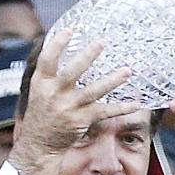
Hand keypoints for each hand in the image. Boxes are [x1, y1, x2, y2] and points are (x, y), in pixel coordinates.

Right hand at [7, 30, 140, 174]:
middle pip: (72, 72)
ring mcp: (68, 108)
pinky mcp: (81, 121)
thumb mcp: (39, 91)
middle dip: (87, 56)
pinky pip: (104, 112)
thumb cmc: (42, 114)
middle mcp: (53, 95)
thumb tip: (62, 45)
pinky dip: (121, 108)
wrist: (39, 145)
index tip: (71, 29)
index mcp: (41, 84)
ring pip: (93, 91)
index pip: (47, 60)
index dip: (57, 44)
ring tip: (127, 70)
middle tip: (102, 42)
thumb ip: (51, 74)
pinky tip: (136, 104)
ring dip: (111, 81)